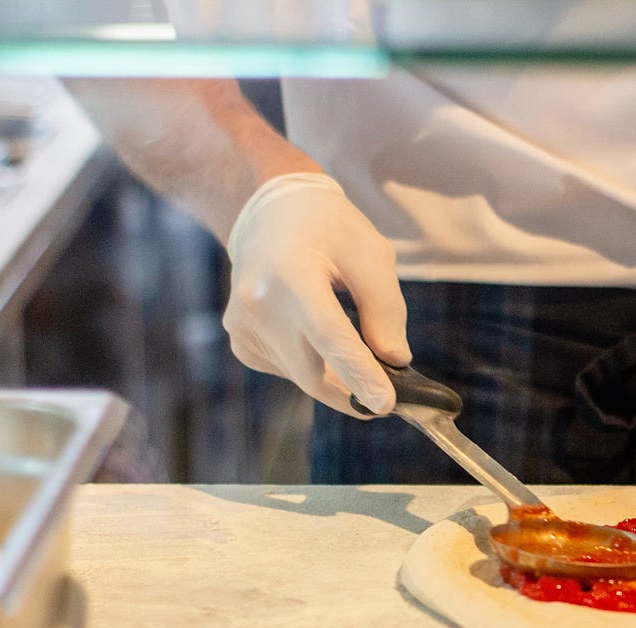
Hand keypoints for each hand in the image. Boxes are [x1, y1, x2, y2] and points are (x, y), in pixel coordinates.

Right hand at [223, 173, 410, 414]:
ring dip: (337, 377)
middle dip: (355, 391)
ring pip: (304, 377)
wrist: (270, 214)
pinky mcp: (241, 341)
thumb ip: (385, 309)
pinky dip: (315, 366)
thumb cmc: (329, 230)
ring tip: (358, 350)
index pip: (329, 337)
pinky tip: (318, 335)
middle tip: (390, 395)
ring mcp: (243, 325)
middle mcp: (257, 304)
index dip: (359, 375)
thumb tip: (394, 361)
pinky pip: (289, 371)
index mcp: (291, 274)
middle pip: (314, 372)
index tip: (385, 405)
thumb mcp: (372, 255)